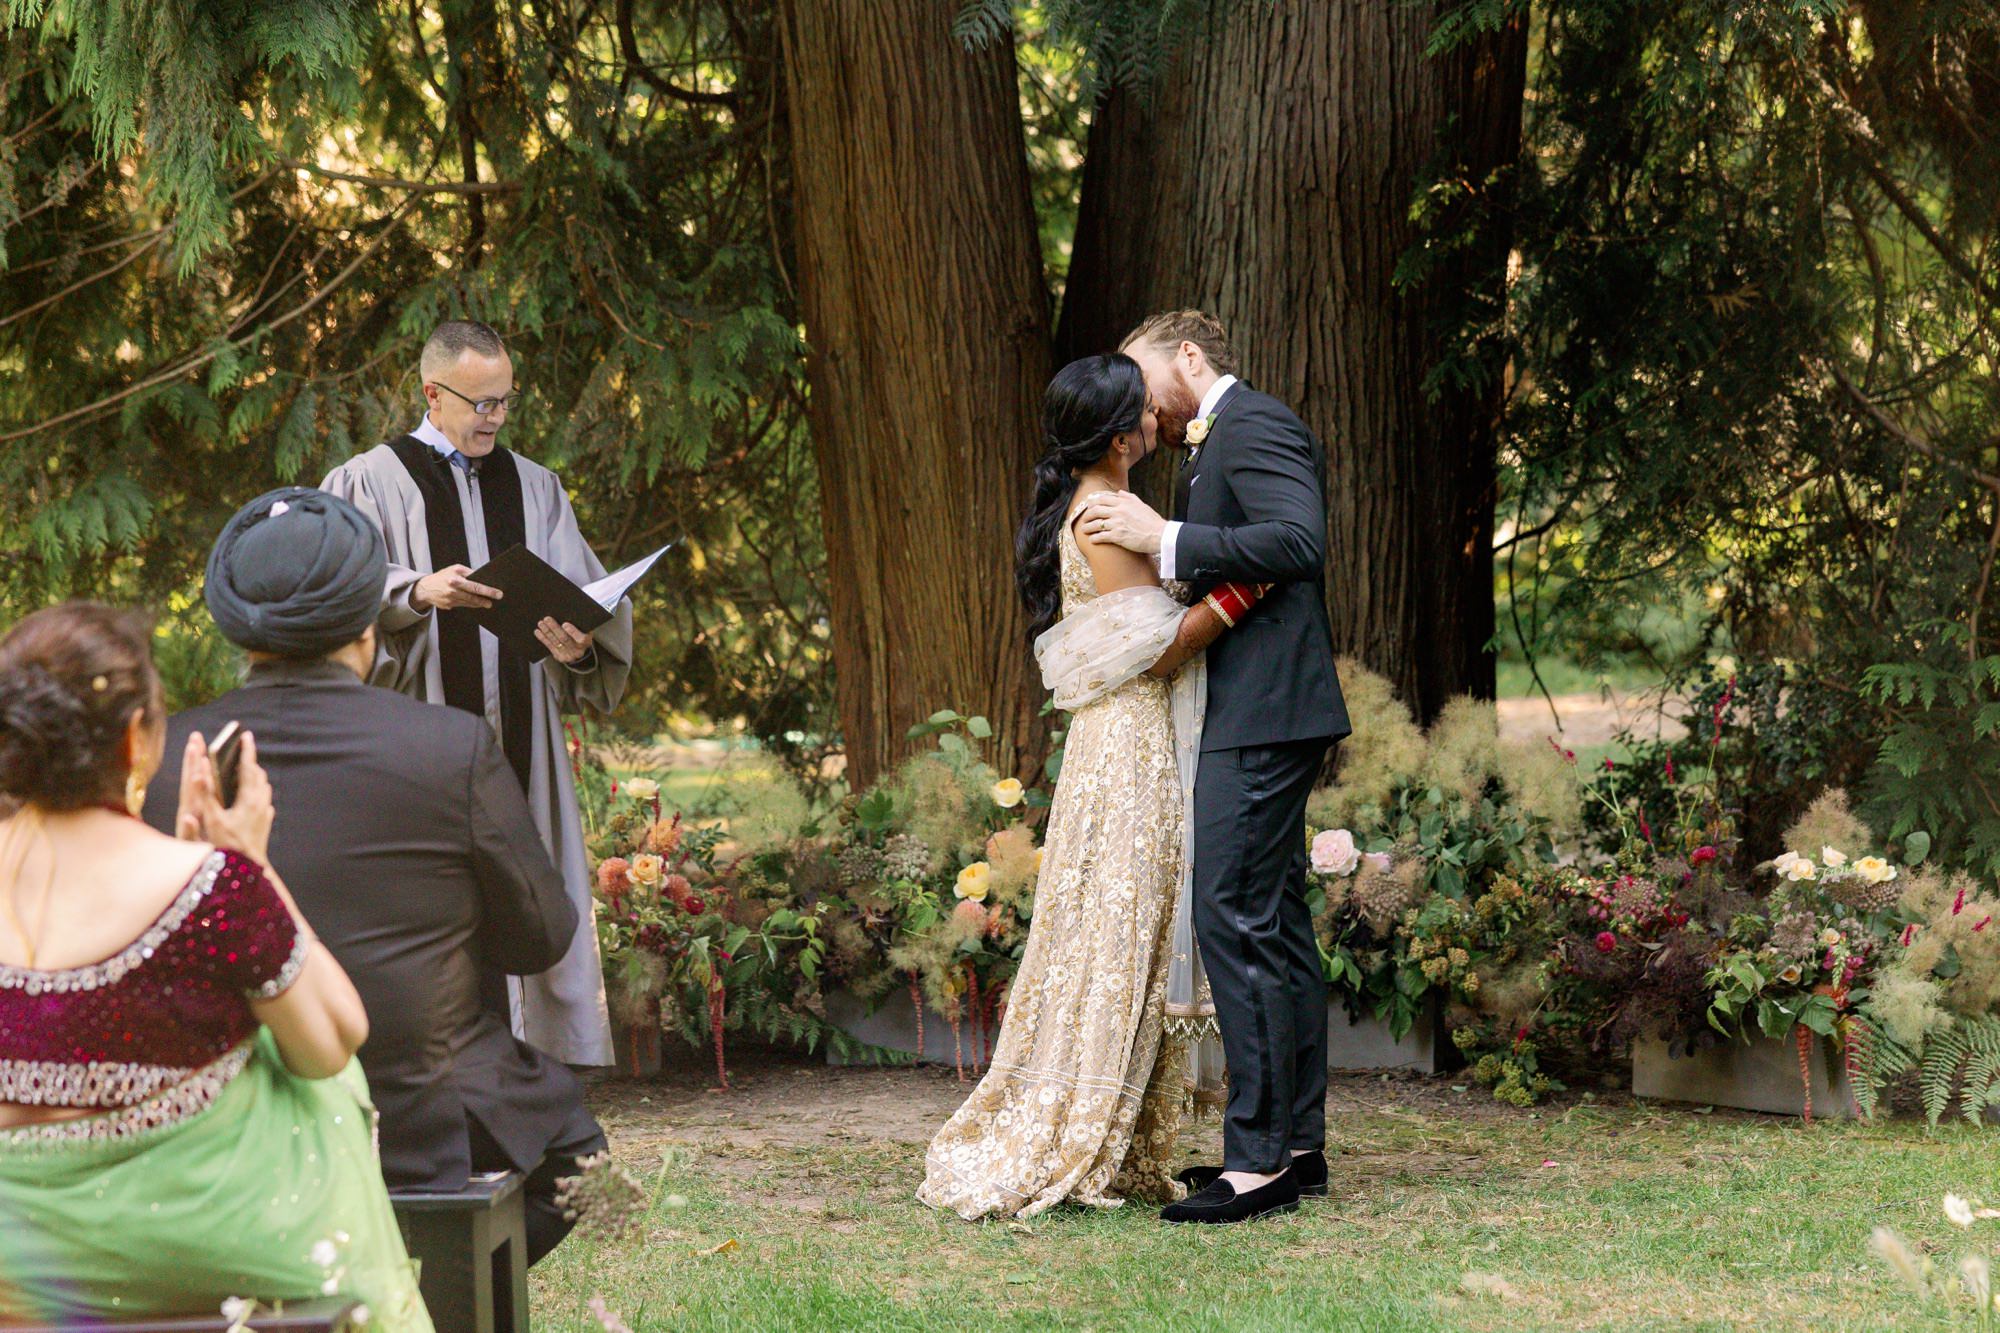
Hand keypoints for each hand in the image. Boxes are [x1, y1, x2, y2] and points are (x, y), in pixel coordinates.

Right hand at [175, 731, 275, 863]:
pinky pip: (263, 800)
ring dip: (254, 776)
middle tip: (243, 750)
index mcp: (249, 798)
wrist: (250, 871)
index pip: (248, 767)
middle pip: (257, 775)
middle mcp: (261, 803)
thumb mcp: (212, 820)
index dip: (246, 750)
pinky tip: (251, 797)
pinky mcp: (265, 823)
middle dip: (249, 761)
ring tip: (246, 770)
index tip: (245, 735)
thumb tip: (198, 772)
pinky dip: (256, 792)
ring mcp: (265, 813)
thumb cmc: (227, 846)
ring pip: (262, 787)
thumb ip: (205, 795)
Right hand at [412, 564, 501, 610]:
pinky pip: (464, 605)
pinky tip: (478, 604)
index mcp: (455, 575)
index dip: (487, 589)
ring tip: (488, 603)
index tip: (497, 591)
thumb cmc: (443, 576)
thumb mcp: (455, 570)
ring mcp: (450, 597)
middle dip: (487, 596)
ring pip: (470, 601)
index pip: (474, 583)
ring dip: (480, 602)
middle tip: (498, 597)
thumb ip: (468, 573)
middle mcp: (452, 586)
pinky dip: (472, 604)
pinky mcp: (448, 605)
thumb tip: (484, 579)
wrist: (425, 588)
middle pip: (473, 592)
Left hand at [536, 618, 593, 664]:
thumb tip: (567, 613)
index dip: (573, 632)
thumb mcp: (584, 630)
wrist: (578, 650)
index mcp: (586, 642)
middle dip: (555, 628)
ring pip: (556, 642)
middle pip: (565, 639)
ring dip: (547, 632)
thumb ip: (578, 624)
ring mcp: (568, 656)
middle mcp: (578, 651)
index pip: (581, 638)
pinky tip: (538, 632)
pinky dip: (543, 639)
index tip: (565, 624)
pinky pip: (550, 647)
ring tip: (541, 623)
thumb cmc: (581, 634)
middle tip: (547, 619)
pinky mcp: (559, 657)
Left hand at [1078, 491, 1166, 554]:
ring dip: (1087, 527)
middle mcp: (1118, 512)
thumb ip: (1129, 497)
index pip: (1103, 499)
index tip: (1089, 506)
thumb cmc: (1152, 521)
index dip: (1093, 502)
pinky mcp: (1117, 536)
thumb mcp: (1142, 505)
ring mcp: (1117, 524)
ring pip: (1095, 524)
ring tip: (1084, 530)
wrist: (1160, 535)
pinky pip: (1101, 536)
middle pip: (1096, 510)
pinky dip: (1094, 538)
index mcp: (1124, 503)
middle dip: (1087, 515)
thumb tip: (1119, 492)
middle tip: (1085, 519)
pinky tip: (1092, 540)